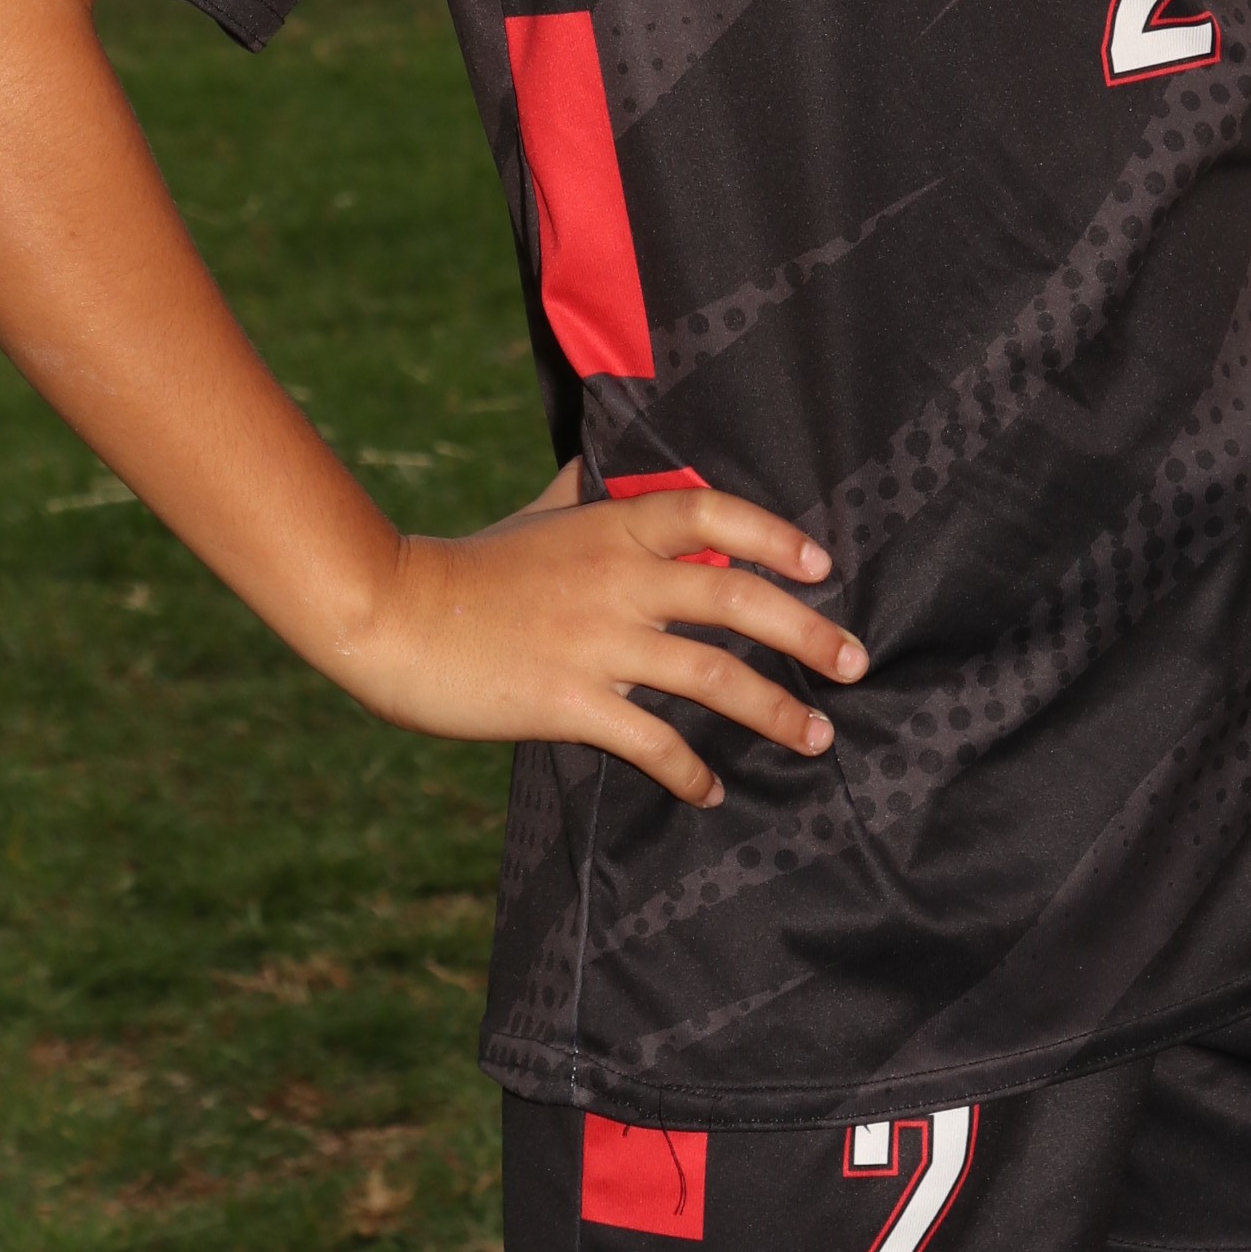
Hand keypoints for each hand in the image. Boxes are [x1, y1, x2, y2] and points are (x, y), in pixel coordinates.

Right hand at [341, 476, 864, 801]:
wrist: (395, 614)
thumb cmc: (471, 562)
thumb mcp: (538, 510)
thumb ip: (586, 488)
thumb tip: (613, 458)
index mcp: (612, 525)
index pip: (711, 512)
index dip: (773, 533)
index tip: (822, 563)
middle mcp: (618, 579)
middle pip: (735, 597)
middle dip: (806, 632)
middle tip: (855, 661)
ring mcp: (598, 642)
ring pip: (711, 676)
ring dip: (774, 710)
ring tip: (816, 736)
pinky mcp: (571, 701)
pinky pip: (652, 742)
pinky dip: (690, 772)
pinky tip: (711, 793)